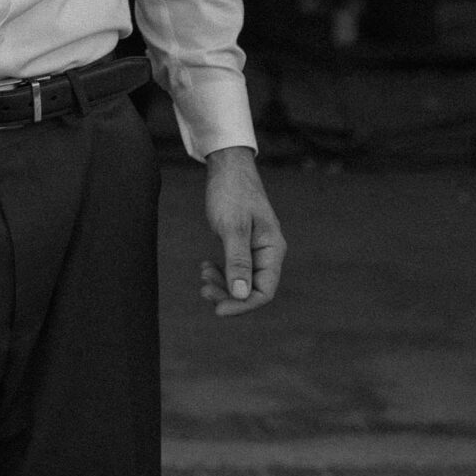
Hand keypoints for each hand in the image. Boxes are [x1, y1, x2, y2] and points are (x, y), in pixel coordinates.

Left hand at [200, 145, 284, 316]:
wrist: (227, 166)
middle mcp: (268, 253)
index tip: (218, 309)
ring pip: (242, 281)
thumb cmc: (232, 192)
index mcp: (273, 250)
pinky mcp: (243, 244)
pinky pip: (235, 269)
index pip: (265, 291)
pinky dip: (221, 272)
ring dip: (222, 285)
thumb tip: (242, 294)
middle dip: (228, 295)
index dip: (243, 305)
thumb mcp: (233, 226)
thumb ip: (238, 260)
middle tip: (203, 290)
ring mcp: (256, 249)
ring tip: (203, 275)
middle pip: (253, 290)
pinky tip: (206, 267)